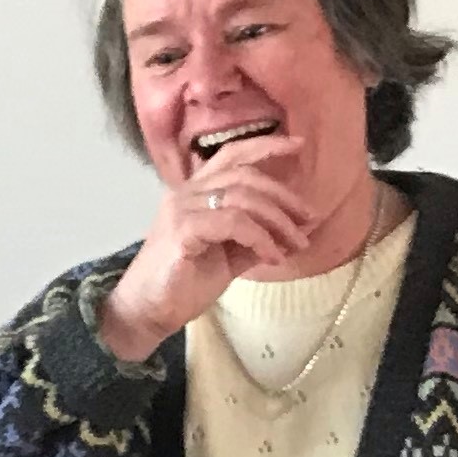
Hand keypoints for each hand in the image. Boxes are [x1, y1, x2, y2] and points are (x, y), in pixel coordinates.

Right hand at [98, 130, 316, 360]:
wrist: (148, 311)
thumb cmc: (185, 284)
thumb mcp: (230, 255)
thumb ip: (258, 237)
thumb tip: (301, 227)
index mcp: (196, 191)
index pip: (232, 155)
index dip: (266, 146)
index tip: (299, 145)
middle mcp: (187, 192)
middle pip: (245, 176)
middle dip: (284, 196)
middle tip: (309, 220)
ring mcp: (183, 208)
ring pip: (242, 198)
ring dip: (278, 221)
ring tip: (297, 245)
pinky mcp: (183, 230)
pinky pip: (233, 223)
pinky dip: (260, 238)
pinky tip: (273, 257)